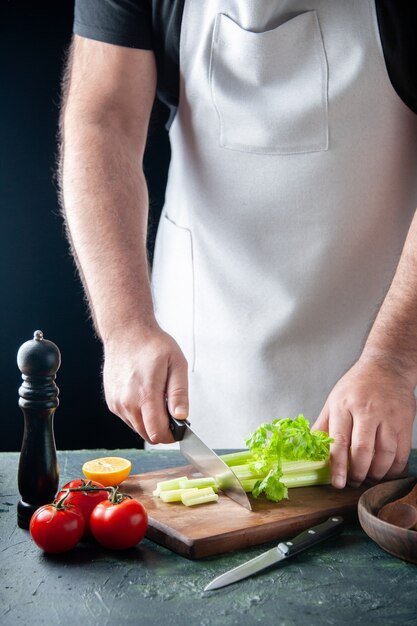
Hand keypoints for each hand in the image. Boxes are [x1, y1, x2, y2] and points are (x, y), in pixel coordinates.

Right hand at [102, 325, 188, 443]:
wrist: (126, 333)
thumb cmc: (152, 345)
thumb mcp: (177, 364)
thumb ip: (179, 393)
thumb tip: (181, 417)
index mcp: (145, 394)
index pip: (157, 433)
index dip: (171, 435)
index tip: (178, 427)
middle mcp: (127, 403)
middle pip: (147, 435)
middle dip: (162, 429)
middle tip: (170, 410)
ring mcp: (117, 403)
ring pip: (138, 428)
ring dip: (150, 421)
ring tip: (156, 397)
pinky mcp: (112, 402)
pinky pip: (128, 419)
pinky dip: (139, 414)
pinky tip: (143, 395)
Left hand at [312, 356, 415, 488]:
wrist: (387, 366)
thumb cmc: (357, 384)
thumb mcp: (334, 399)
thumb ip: (324, 424)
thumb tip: (311, 447)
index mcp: (344, 405)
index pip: (339, 441)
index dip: (337, 466)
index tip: (337, 482)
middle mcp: (367, 411)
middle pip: (363, 450)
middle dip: (358, 473)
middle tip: (354, 482)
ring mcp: (388, 416)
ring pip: (385, 454)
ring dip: (376, 473)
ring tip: (369, 478)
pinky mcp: (404, 421)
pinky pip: (402, 452)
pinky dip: (394, 468)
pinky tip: (386, 472)